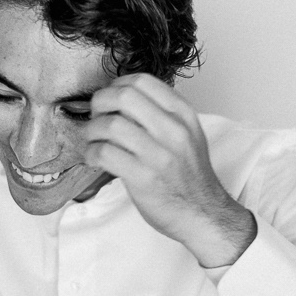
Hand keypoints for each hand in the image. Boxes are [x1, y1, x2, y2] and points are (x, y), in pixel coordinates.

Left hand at [84, 74, 255, 267]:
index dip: (116, 85)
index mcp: (183, 115)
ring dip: (91, 131)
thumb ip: (160, 115)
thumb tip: (119, 101)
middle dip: (99, 103)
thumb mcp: (186, 135)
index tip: (109, 99)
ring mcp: (159, 155)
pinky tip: (95, 159)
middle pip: (123, 96)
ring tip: (92, 140)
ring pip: (110, 125)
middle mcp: (174, 130)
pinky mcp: (144, 178)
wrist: (204, 214)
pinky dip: (91, 154)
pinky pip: (105, 154)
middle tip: (96, 117)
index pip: (142, 81)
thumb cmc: (189, 176)